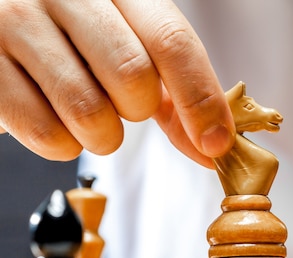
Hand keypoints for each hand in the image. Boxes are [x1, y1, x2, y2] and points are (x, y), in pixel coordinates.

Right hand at [0, 0, 234, 167]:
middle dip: (137, 110)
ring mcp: (16, 21)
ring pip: (90, 113)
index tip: (216, 143)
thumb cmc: (75, 41)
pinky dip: (62, 144)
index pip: (172, 41)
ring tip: (86, 111)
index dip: (201, 99)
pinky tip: (52, 115)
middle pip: (134, 78)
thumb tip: (214, 145)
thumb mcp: (129, 46)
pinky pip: (46, 134)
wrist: (2, 27)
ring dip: (102, 135)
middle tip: (118, 101)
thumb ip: (172, 93)